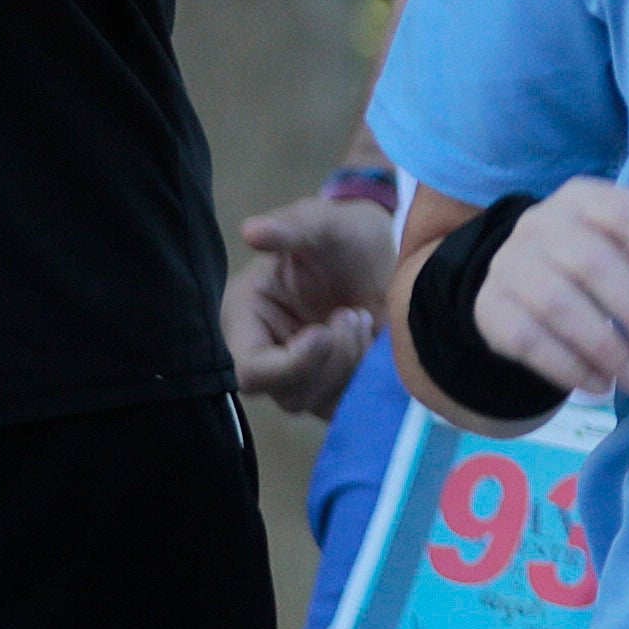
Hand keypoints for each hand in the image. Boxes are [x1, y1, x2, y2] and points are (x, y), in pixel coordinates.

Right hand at [225, 193, 401, 404]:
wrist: (382, 253)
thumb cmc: (344, 235)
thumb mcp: (322, 223)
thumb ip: (290, 228)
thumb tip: (251, 231)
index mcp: (246, 317)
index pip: (250, 371)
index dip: (290, 363)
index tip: (323, 330)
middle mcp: (265, 353)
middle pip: (287, 394)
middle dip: (330, 360)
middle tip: (352, 314)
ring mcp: (297, 375)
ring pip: (317, 403)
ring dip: (350, 366)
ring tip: (362, 317)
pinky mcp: (328, 386)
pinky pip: (343, 405)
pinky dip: (363, 378)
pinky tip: (371, 339)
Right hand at [469, 183, 628, 400]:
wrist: (520, 282)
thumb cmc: (600, 259)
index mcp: (587, 199)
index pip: (626, 211)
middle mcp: (542, 224)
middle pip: (591, 263)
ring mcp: (510, 266)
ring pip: (557, 305)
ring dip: (606, 347)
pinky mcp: (491, 309)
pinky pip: (528, 339)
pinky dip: (569, 366)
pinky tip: (601, 385)